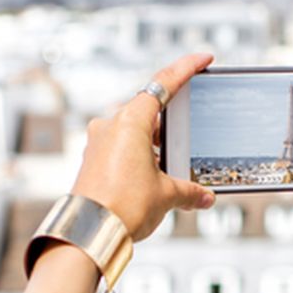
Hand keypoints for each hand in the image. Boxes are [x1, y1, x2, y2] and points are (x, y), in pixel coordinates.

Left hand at [72, 53, 217, 240]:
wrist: (89, 233)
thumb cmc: (122, 207)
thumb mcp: (166, 195)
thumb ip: (189, 191)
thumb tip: (203, 197)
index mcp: (130, 121)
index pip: (163, 84)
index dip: (186, 68)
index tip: (203, 59)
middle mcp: (110, 126)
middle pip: (147, 108)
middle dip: (171, 118)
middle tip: (190, 126)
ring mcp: (98, 142)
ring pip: (133, 130)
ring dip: (154, 142)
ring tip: (172, 163)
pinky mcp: (92, 160)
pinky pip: (120, 147)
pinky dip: (139, 155)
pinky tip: (152, 175)